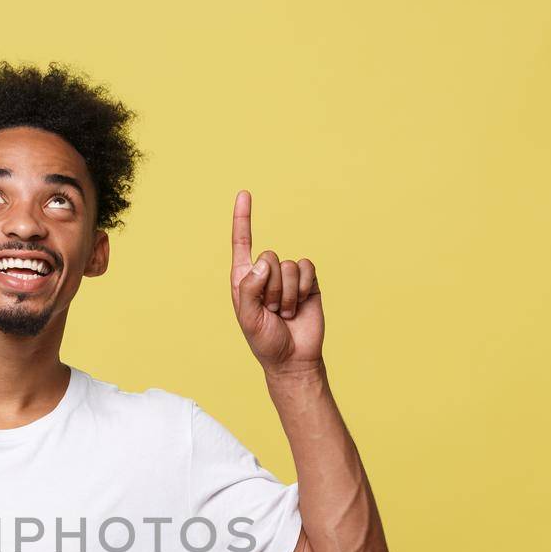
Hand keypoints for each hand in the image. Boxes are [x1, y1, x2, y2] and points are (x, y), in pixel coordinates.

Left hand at [229, 189, 323, 374]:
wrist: (294, 358)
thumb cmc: (265, 341)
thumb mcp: (248, 318)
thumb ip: (250, 289)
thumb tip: (264, 261)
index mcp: (244, 279)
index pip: (242, 242)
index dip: (242, 218)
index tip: (244, 193)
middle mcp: (265, 274)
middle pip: (269, 257)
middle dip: (271, 288)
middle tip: (271, 311)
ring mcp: (288, 277)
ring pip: (289, 266)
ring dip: (288, 294)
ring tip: (285, 313)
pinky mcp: (308, 282)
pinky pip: (307, 269)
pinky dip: (304, 289)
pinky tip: (300, 306)